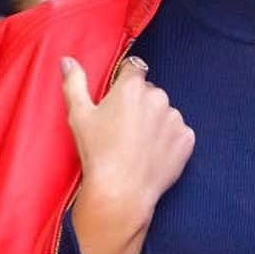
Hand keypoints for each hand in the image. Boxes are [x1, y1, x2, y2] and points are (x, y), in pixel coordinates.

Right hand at [62, 54, 192, 253]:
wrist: (121, 192)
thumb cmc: (98, 153)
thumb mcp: (79, 115)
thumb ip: (74, 83)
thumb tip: (67, 60)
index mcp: (132, 87)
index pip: (134, 69)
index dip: (126, 82)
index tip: (120, 100)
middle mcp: (158, 97)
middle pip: (150, 92)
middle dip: (140, 105)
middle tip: (124, 130)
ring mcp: (175, 118)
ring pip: (165, 113)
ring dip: (156, 123)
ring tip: (138, 145)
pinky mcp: (187, 139)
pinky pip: (178, 134)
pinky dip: (169, 141)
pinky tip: (152, 155)